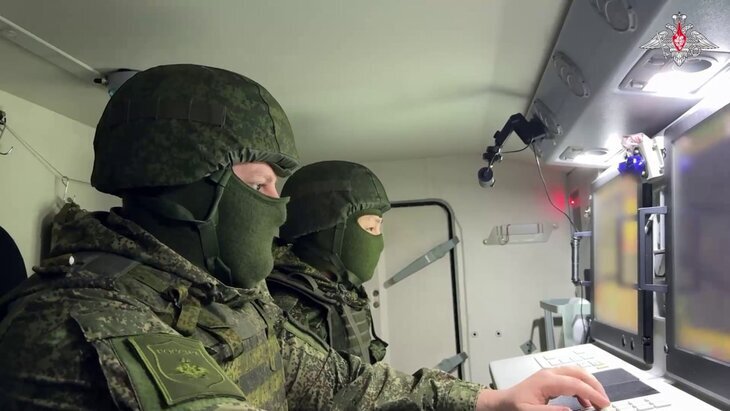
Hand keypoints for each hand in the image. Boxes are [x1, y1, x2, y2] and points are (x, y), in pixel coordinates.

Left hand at [475, 366, 609, 410]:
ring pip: (577, 373)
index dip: (592, 393)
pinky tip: (584, 402)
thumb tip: (571, 410)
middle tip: (605, 402)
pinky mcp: (550, 379)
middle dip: (595, 385)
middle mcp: (550, 373)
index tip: (604, 404)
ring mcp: (550, 374)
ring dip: (589, 385)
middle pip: (579, 373)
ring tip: (598, 402)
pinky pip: (571, 379)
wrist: (502, 403)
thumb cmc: (513, 406)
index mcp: (547, 380)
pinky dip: (581, 388)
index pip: (576, 384)